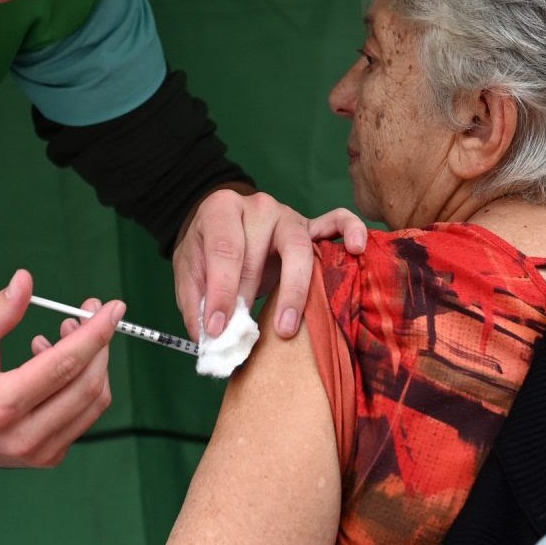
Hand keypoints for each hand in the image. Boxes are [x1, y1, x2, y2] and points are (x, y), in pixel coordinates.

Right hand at [0, 269, 123, 470]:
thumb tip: (25, 281)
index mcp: (1, 406)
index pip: (64, 366)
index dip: (95, 333)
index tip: (112, 308)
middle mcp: (23, 436)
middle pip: (88, 386)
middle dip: (100, 344)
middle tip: (88, 313)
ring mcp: (38, 453)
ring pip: (93, 404)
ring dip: (92, 363)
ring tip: (65, 333)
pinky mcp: (46, 457)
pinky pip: (83, 417)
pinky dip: (81, 385)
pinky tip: (54, 363)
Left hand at [172, 190, 367, 341]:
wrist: (223, 225)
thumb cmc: (207, 250)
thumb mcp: (189, 271)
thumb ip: (195, 303)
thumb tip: (210, 339)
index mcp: (221, 209)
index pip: (224, 249)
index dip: (221, 291)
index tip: (217, 329)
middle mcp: (258, 207)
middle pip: (259, 251)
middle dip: (250, 295)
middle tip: (245, 335)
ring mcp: (288, 215)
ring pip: (298, 247)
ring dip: (293, 290)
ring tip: (286, 327)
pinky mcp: (312, 226)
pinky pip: (337, 222)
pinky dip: (351, 230)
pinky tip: (356, 250)